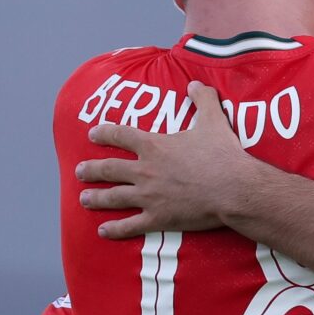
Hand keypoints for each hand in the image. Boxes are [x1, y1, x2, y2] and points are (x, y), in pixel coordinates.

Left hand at [80, 83, 253, 238]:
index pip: (121, 135)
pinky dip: (115, 229)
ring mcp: (149, 196)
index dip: (104, 133)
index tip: (92, 134)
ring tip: (84, 198)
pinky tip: (103, 231)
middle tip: (79, 171)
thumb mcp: (214, 120)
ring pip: (114, 197)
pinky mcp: (159, 218)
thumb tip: (195, 83)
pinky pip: (131, 225)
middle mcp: (145, 170)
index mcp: (154, 146)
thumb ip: (203, 99)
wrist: (234, 188)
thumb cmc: (224, 154)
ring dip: (96, 198)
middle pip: (109, 168)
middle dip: (91, 169)